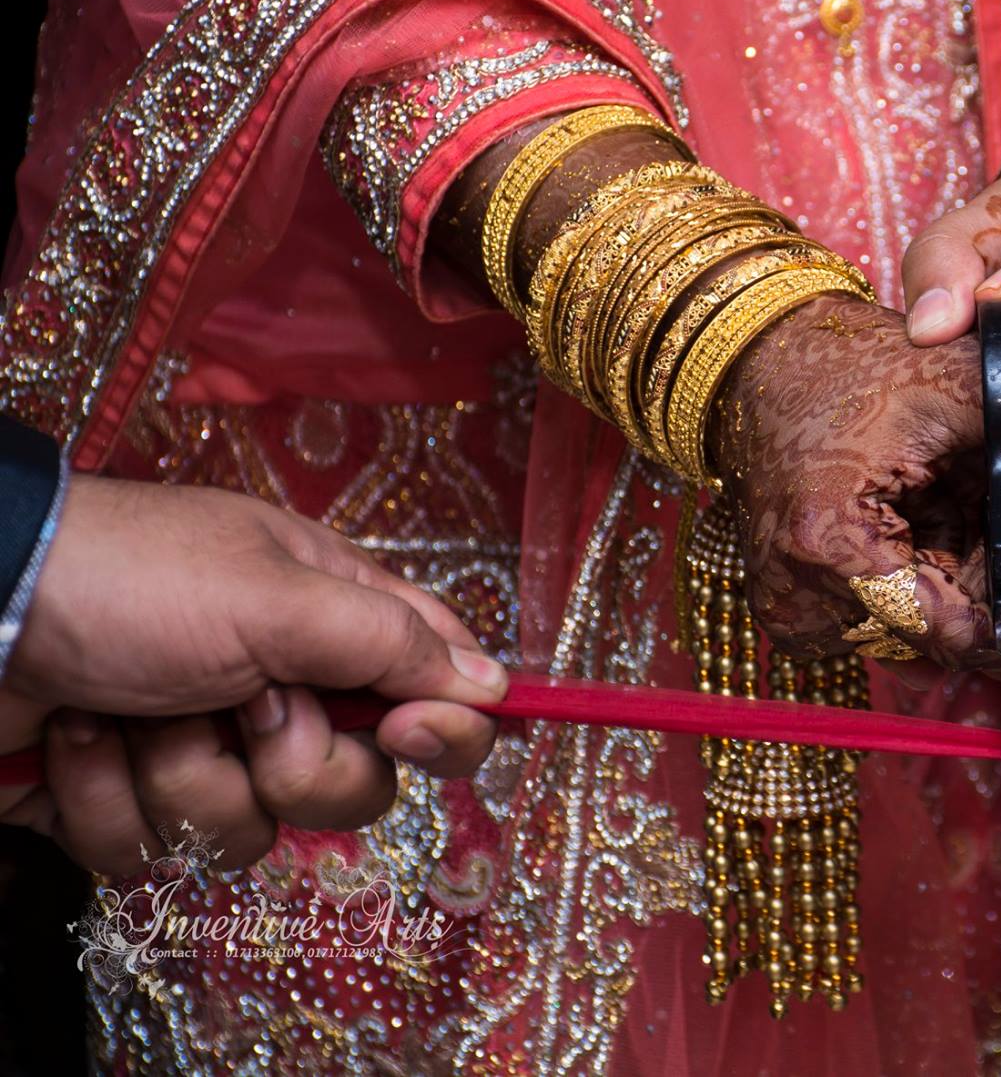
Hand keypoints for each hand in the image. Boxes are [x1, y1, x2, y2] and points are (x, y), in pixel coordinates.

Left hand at [0, 476, 506, 873]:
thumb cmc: (126, 579)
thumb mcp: (276, 594)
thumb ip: (394, 643)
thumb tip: (494, 688)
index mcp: (332, 621)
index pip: (440, 690)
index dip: (441, 727)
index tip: (406, 730)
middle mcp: (280, 689)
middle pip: (355, 785)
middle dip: (291, 763)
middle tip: (244, 707)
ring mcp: (203, 748)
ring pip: (250, 830)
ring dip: (179, 774)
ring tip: (132, 708)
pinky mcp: (128, 801)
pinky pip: (153, 852)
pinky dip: (106, 797)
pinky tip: (76, 739)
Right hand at [715, 294, 1000, 672]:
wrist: (766, 366)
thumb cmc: (859, 367)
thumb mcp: (962, 380)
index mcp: (836, 545)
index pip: (956, 634)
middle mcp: (807, 601)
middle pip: (950, 641)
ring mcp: (801, 616)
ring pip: (932, 636)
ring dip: (975, 580)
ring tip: (975, 497)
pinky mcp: (805, 615)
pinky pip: (902, 621)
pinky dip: (938, 579)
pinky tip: (943, 520)